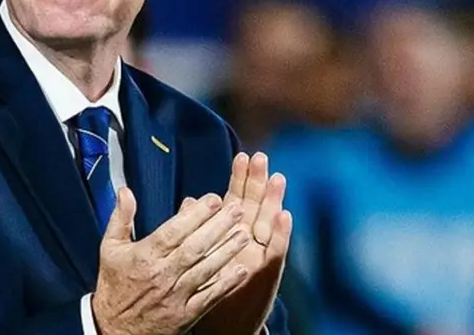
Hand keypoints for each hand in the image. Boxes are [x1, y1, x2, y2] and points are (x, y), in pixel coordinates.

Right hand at [92, 187, 252, 334]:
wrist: (114, 329)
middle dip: (218, 226)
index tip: (212, 199)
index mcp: (144, 256)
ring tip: (244, 233)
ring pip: (206, 269)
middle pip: (194, 246)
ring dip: (227, 250)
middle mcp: (162, 274)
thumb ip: (120, 218)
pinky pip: (209, 296)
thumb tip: (125, 192)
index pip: (173, 231)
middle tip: (236, 209)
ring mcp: (176, 295)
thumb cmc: (114, 287)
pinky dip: (226, 283)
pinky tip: (240, 270)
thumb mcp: (110, 248)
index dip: (195, 214)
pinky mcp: (186, 314)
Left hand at [195, 152, 291, 334]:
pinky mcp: (266, 273)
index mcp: (230, 234)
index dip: (239, 178)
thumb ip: (196, 227)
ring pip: (268, 222)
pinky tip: (284, 215)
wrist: (223, 323)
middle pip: (254, 205)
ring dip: (273, 200)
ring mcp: (259, 256)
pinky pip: (274, 251)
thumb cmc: (209, 286)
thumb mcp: (200, 254)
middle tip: (260, 156)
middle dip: (257, 181)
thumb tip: (188, 200)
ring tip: (277, 177)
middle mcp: (248, 241)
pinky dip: (280, 233)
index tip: (242, 155)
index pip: (236, 199)